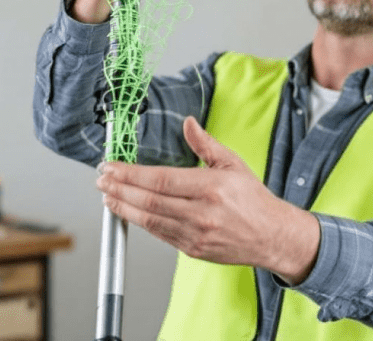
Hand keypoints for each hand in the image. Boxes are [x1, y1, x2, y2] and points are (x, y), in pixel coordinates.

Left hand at [96, 117, 320, 284]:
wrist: (271, 236)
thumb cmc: (253, 199)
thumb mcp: (233, 163)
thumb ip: (206, 144)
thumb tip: (187, 122)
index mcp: (211, 187)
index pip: (160, 179)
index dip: (131, 174)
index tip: (111, 167)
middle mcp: (201, 213)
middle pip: (149, 201)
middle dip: (120, 189)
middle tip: (101, 180)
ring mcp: (195, 234)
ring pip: (150, 220)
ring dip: (124, 207)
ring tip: (107, 197)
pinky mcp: (192, 249)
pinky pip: (160, 234)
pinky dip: (140, 222)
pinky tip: (128, 212)